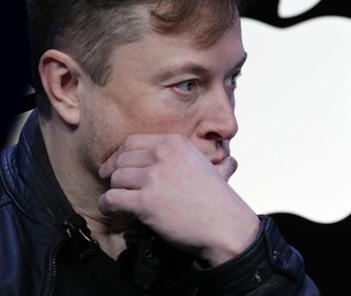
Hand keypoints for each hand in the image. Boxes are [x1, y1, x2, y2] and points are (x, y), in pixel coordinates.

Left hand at [97, 134, 259, 265]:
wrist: (226, 225)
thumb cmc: (217, 200)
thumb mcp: (205, 165)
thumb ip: (186, 158)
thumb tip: (195, 160)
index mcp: (176, 143)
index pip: (132, 142)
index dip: (119, 156)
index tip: (115, 167)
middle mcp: (163, 155)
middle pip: (121, 160)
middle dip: (115, 174)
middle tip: (117, 188)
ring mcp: (154, 177)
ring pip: (115, 179)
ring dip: (115, 191)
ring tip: (122, 202)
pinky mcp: (146, 201)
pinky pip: (111, 199)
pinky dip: (108, 206)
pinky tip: (115, 211)